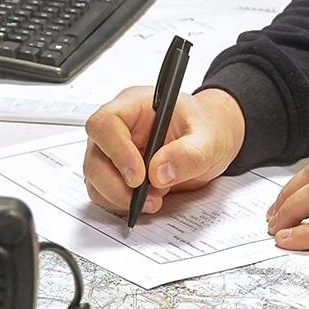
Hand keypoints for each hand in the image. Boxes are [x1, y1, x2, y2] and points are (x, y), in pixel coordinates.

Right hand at [83, 87, 245, 216]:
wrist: (213, 138)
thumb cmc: (208, 127)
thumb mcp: (209, 138)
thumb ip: (188, 154)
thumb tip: (159, 172)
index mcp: (135, 105)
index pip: (105, 123)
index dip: (116, 151)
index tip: (139, 176)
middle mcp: (119, 127)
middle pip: (95, 156)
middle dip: (115, 184)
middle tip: (146, 198)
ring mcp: (115, 150)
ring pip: (95, 177)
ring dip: (118, 197)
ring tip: (153, 201)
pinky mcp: (118, 172)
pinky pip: (105, 191)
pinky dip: (121, 203)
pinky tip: (148, 200)